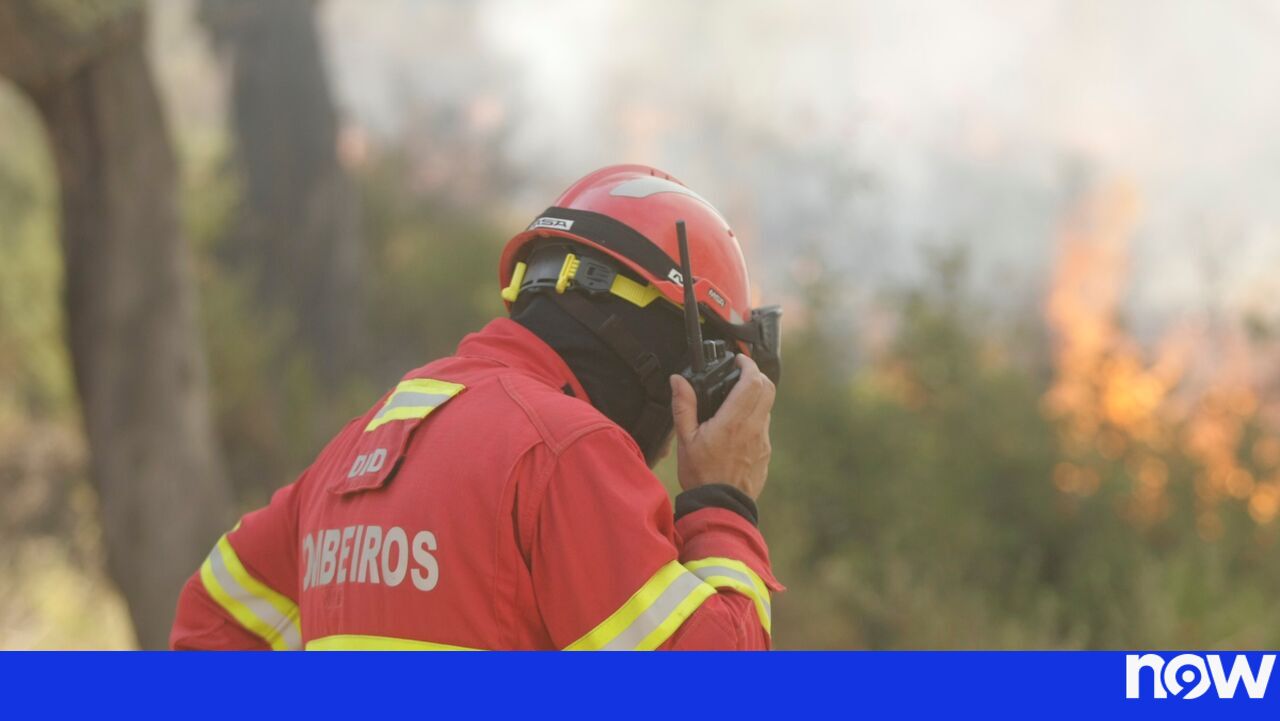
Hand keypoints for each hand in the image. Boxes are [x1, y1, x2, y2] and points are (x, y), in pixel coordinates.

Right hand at [669, 354, 774, 499]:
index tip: (739, 360)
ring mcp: (763, 441)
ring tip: (734, 402)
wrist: (720, 507)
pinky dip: (754, 419)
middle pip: (768, 388)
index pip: (752, 382)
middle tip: (740, 374)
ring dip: (755, 398)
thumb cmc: (700, 474)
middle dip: (756, 375)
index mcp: (733, 421)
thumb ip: (683, 405)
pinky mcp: (766, 453)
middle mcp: (753, 428)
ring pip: (767, 408)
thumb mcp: (685, 439)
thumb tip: (678, 380)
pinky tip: (736, 428)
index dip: (749, 365)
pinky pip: (764, 427)